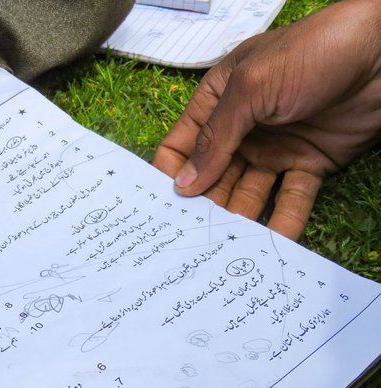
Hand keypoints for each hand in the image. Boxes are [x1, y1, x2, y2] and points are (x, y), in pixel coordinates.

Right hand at [152, 0, 380, 239]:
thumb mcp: (250, 88)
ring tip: (227, 248)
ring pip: (247, 194)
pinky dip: (283, 222)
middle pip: (211, 179)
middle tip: (192, 239)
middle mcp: (241, 131)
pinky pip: (291, 199)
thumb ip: (216, 138)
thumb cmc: (310, 52)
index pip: (181, 147)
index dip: (170, 176)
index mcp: (218, 104)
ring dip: (238, 220)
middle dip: (202, 207)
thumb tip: (182, 185)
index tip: (164, 209)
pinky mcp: (308, 165)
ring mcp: (273, 150)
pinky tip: (271, 244)